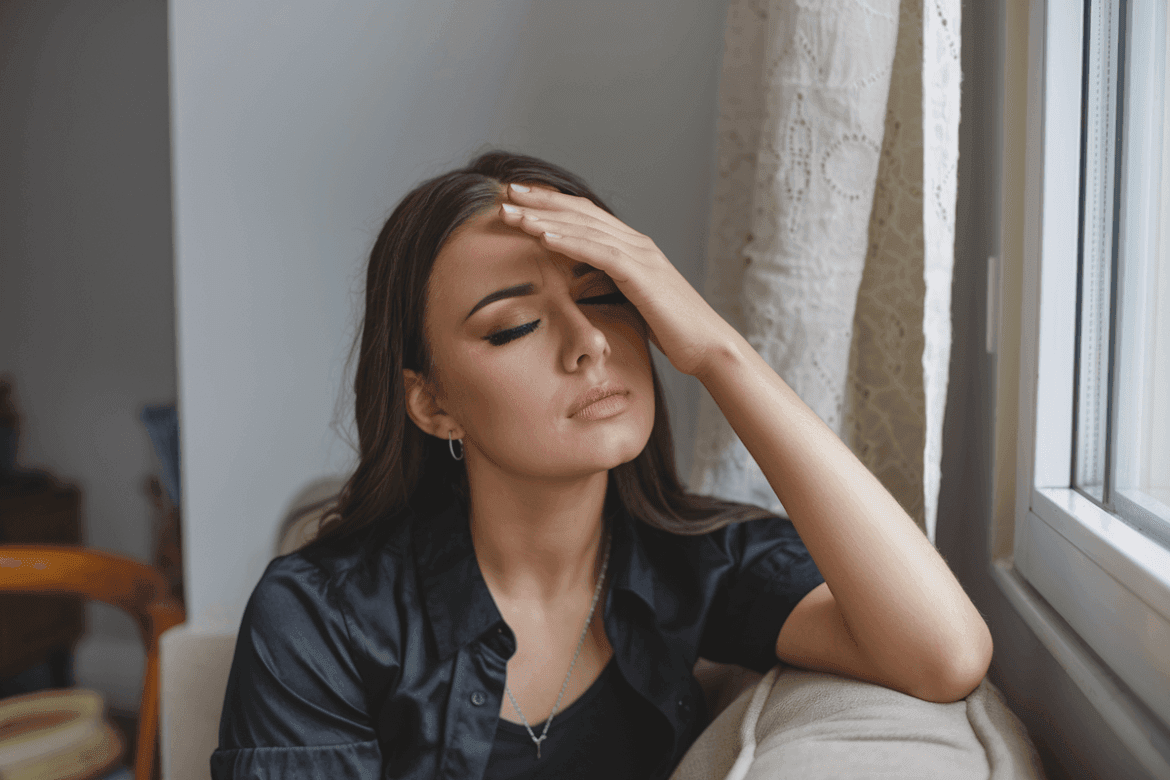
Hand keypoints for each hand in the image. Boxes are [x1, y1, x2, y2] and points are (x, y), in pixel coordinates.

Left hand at [498, 183, 737, 378]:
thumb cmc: (670, 330)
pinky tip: (542, 236)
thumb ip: (607, 285)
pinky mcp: (642, 274)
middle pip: (580, 212)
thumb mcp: (630, 302)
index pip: (585, 215)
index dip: (552, 204)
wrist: (707, 345)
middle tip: (506, 192)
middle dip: (541, 201)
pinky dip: (569, 242)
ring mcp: (641, 255)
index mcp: (633, 247)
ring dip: (545, 218)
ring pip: (584, 228)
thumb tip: (577, 285)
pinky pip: (599, 252)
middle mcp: (637, 242)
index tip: (519, 199)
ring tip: (512, 213)